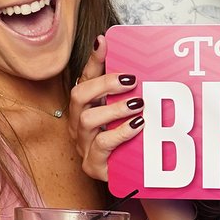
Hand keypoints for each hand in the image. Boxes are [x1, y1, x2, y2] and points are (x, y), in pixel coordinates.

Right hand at [69, 35, 142, 186]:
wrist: (137, 178)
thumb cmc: (131, 142)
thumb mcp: (131, 113)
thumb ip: (131, 92)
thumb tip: (140, 65)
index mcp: (87, 107)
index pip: (86, 77)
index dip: (94, 60)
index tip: (105, 41)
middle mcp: (79, 123)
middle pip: (79, 95)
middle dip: (104, 84)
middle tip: (131, 80)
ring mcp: (84, 144)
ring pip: (87, 119)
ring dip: (114, 109)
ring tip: (138, 105)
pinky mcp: (93, 165)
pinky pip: (102, 145)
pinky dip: (120, 133)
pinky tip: (138, 125)